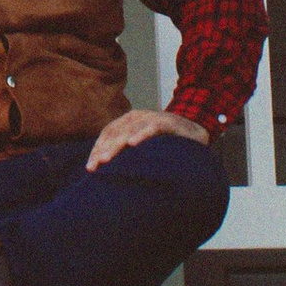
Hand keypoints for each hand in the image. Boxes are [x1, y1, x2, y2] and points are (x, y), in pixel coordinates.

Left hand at [86, 107, 211, 173]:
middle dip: (103, 149)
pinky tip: (132, 144)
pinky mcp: (168, 121)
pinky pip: (152, 127)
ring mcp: (152, 117)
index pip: (108, 133)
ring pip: (130, 129)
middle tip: (95, 165)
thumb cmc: (165, 141)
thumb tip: (105, 169)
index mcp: (128, 121)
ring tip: (106, 158)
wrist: (195, 131)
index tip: (90, 167)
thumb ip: (127, 152)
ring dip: (117, 144)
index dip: (98, 148)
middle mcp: (138, 116)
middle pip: (115, 131)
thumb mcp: (143, 145)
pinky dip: (141, 134)